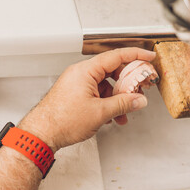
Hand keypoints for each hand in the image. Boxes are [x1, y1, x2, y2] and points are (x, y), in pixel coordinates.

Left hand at [18, 48, 155, 151]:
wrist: (42, 134)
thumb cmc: (61, 120)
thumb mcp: (100, 112)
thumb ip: (123, 104)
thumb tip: (138, 100)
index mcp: (86, 71)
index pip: (116, 56)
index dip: (136, 56)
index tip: (148, 57)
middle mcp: (81, 73)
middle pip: (112, 70)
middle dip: (128, 82)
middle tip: (141, 89)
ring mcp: (77, 83)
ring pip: (105, 84)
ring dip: (118, 97)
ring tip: (125, 111)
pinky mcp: (76, 93)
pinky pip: (97, 92)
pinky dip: (107, 102)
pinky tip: (113, 115)